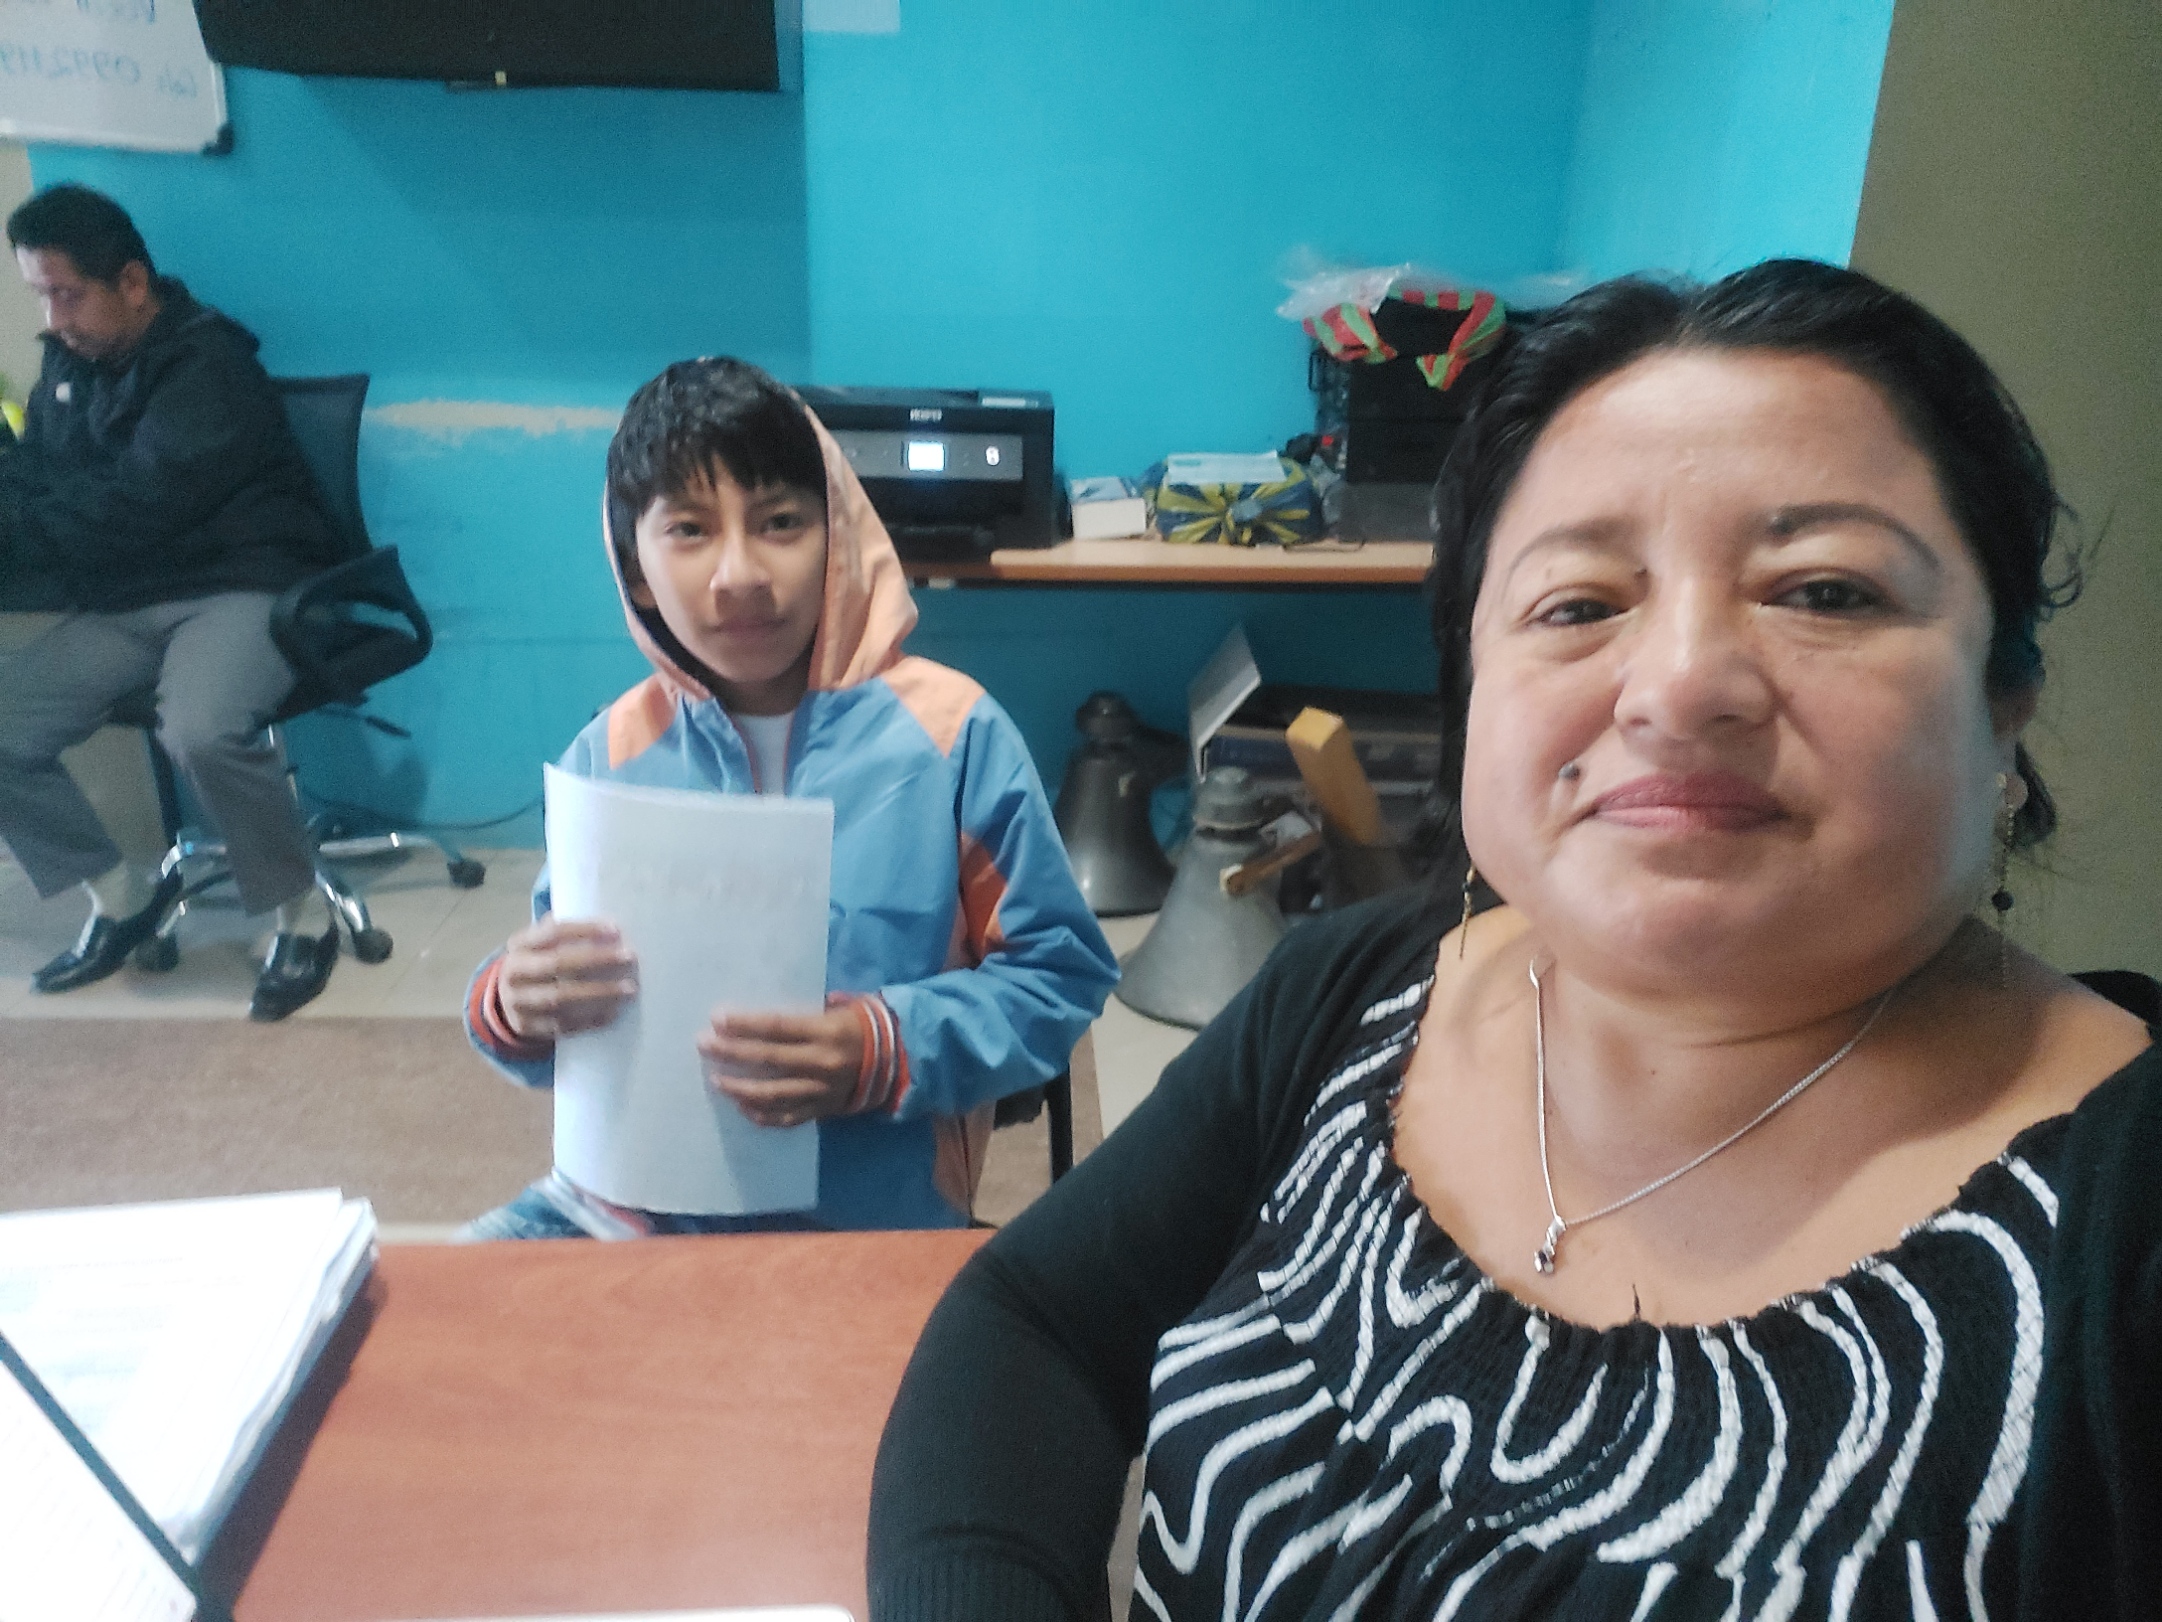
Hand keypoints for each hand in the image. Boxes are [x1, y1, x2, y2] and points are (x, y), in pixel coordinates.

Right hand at [496, 914, 637, 1039]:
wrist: (508, 1002)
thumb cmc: (538, 963)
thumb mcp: (541, 943)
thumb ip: (566, 933)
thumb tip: (609, 928)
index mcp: (519, 945)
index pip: (552, 932)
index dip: (585, 930)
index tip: (616, 930)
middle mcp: (514, 973)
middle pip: (557, 964)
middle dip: (596, 960)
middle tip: (629, 957)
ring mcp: (518, 1003)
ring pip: (560, 998)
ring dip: (598, 993)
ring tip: (629, 989)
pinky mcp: (528, 1028)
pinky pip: (563, 1025)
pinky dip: (590, 1020)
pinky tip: (613, 1012)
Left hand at [699, 1004, 863, 1128]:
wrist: (895, 1061)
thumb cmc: (859, 1026)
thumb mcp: (840, 1009)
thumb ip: (805, 1012)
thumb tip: (767, 1011)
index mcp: (826, 1032)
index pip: (777, 1027)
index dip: (745, 1024)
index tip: (717, 1019)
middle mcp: (821, 1063)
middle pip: (768, 1059)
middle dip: (732, 1052)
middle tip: (704, 1045)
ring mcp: (821, 1091)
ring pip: (773, 1094)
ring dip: (740, 1088)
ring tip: (717, 1080)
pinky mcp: (822, 1110)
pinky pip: (787, 1118)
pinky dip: (763, 1115)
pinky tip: (743, 1107)